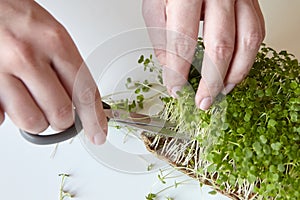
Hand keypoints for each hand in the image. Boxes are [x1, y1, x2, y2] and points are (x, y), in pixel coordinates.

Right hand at [0, 0, 106, 144]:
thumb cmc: (19, 18)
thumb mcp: (53, 35)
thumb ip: (67, 69)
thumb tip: (80, 104)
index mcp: (54, 42)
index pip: (85, 92)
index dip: (95, 119)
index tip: (98, 134)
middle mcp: (28, 56)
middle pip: (60, 114)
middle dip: (63, 119)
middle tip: (58, 110)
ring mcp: (2, 70)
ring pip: (33, 122)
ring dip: (37, 120)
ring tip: (33, 102)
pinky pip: (2, 118)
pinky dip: (9, 114)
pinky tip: (10, 97)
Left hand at [143, 0, 264, 109]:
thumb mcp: (155, 4)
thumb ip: (161, 37)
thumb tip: (171, 68)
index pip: (183, 42)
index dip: (179, 71)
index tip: (176, 89)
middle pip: (221, 46)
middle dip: (212, 81)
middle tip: (203, 101)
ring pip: (248, 41)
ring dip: (236, 73)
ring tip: (222, 91)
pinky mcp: (250, 0)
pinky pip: (257, 31)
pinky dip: (248, 56)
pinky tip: (235, 70)